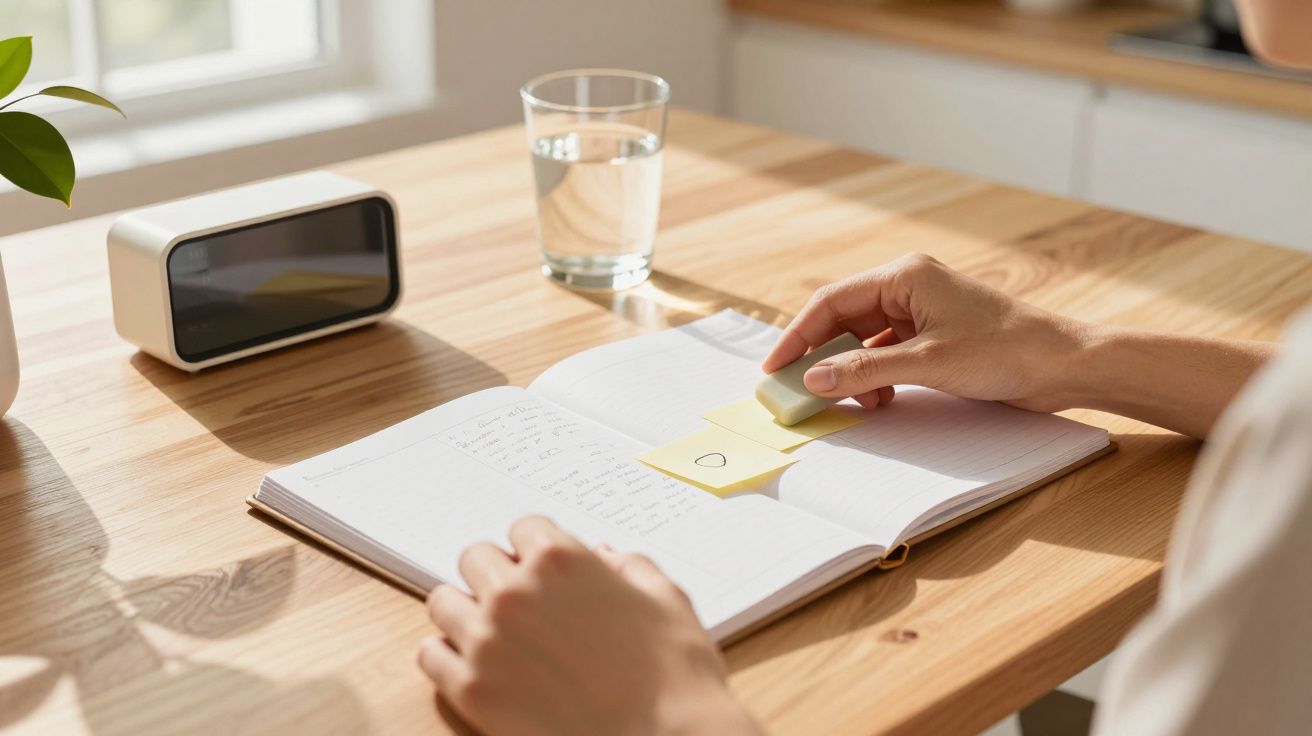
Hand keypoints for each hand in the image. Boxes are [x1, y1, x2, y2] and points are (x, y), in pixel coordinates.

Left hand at [418, 516, 760, 735]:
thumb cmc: (675, 679)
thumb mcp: (668, 601)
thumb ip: (631, 567)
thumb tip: (608, 557)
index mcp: (562, 561)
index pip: (524, 528)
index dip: (537, 550)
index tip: (543, 568)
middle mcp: (515, 593)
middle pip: (475, 557)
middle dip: (497, 574)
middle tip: (520, 601)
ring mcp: (487, 642)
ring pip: (443, 602)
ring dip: (467, 611)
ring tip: (495, 634)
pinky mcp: (472, 691)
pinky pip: (430, 655)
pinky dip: (448, 656)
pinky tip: (478, 666)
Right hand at [763, 253, 1090, 412]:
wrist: (1066, 364)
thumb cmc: (1006, 350)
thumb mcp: (926, 363)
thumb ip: (865, 371)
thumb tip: (814, 381)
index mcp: (903, 276)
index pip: (830, 302)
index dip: (797, 336)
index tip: (775, 368)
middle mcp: (909, 288)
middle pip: (844, 320)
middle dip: (823, 357)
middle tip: (801, 391)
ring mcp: (923, 312)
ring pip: (865, 340)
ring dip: (854, 372)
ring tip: (856, 401)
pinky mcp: (936, 336)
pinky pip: (888, 353)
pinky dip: (877, 377)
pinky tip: (881, 398)